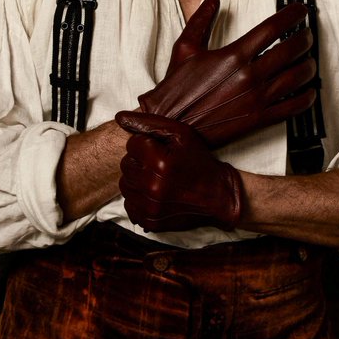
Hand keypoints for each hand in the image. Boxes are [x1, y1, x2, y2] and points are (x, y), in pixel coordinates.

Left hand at [118, 114, 244, 231]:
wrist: (218, 195)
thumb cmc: (199, 161)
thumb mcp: (181, 134)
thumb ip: (149, 123)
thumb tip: (120, 118)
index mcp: (160, 163)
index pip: (132, 144)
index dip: (145, 144)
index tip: (160, 150)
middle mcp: (153, 187)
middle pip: (126, 164)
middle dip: (139, 161)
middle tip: (158, 164)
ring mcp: (151, 207)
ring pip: (124, 185)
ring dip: (137, 179)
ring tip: (155, 178)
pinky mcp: (150, 221)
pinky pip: (129, 205)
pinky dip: (138, 198)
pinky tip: (154, 194)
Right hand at [120, 0, 316, 147]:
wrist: (172, 124)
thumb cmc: (177, 89)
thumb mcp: (184, 48)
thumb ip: (201, 21)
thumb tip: (213, 1)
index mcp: (234, 55)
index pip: (273, 28)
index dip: (292, 16)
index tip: (300, 11)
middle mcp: (250, 75)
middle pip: (291, 50)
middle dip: (305, 38)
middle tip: (307, 34)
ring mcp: (257, 98)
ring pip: (298, 77)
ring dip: (309, 65)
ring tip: (309, 59)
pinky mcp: (259, 118)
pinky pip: (293, 107)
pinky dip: (307, 97)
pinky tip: (308, 91)